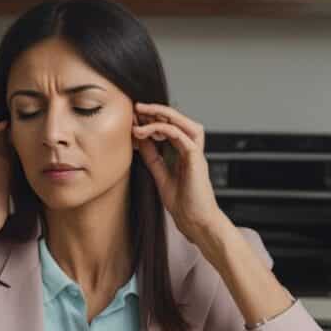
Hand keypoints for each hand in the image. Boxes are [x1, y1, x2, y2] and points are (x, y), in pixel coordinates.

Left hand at [132, 103, 225, 243]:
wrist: (196, 222)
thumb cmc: (183, 204)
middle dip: (158, 111)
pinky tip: (149, 132)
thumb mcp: (160, 176)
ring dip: (163, 115)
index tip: (134, 119)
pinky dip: (165, 130)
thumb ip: (153, 158)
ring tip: (142, 114)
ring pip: (184, 124)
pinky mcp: (197, 160)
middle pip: (180, 121)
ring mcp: (196, 154)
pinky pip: (183, 136)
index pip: (171, 128)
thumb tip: (140, 141)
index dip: (153, 120)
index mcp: (185, 153)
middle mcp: (192, 150)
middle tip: (137, 108)